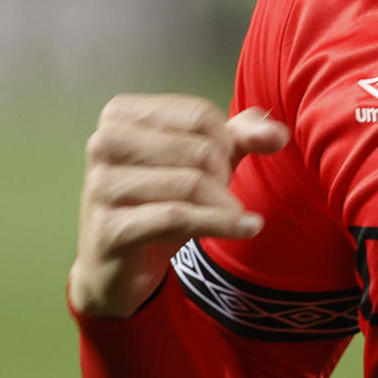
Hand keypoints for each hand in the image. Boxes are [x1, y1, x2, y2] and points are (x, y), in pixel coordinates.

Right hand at [68, 94, 288, 318]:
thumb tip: (278, 133)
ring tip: (232, 213)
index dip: (226, 141)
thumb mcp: (206, 159)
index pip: (200, 115)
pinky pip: (179, 218)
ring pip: (191, 183)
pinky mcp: (107, 227)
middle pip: (199, 149)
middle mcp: (104, 142)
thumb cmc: (161, 199)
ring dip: (224, 203)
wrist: (118, 264)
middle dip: (223, 174)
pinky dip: (222, 224)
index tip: (223, 163)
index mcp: (121, 114)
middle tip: (221, 194)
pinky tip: (247, 228)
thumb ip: (243, 135)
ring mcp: (100, 185)